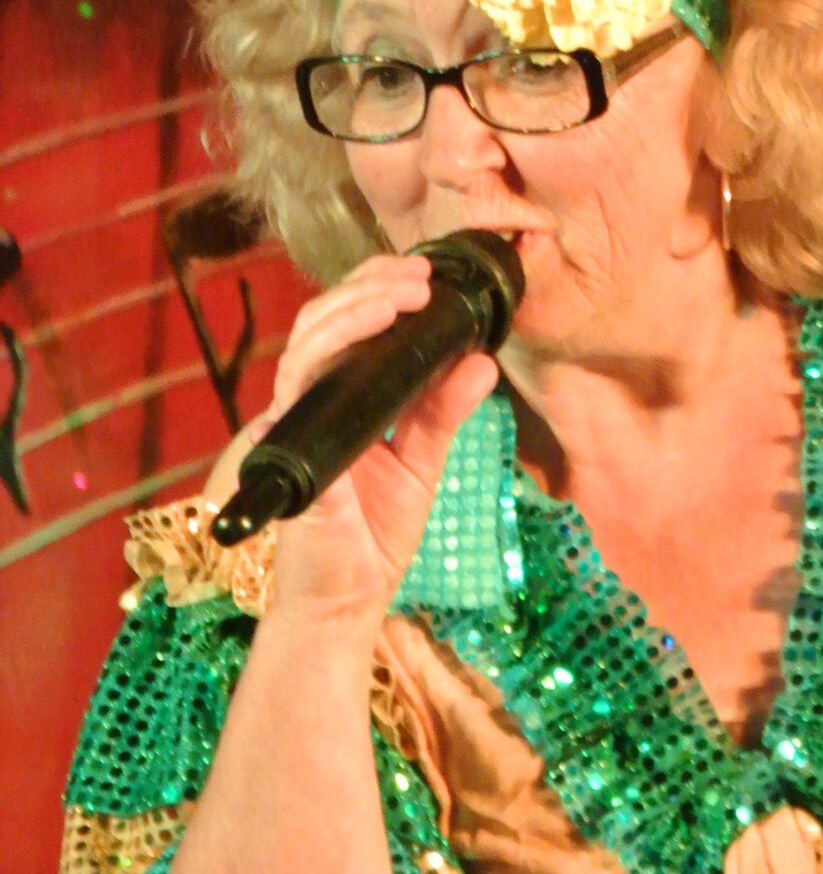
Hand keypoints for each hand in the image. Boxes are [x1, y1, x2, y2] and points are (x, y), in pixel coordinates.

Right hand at [264, 253, 497, 633]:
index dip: (378, 291)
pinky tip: (375, 323)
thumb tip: (481, 361)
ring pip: (311, 335)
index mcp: (340, 400)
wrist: (347, 600)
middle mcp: (311, 400)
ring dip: (360, 303)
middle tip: (421, 273)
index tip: (427, 276)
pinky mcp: (289, 439)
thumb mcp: (422, 462)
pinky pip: (302, 376)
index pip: (349, 327)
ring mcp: (294, 417)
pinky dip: (337, 342)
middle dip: (372, 284)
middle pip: (325, 317)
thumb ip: (445, 411)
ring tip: (408, 290)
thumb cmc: (374, 536)